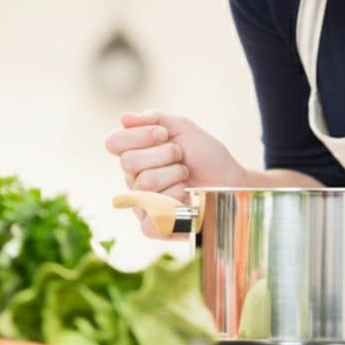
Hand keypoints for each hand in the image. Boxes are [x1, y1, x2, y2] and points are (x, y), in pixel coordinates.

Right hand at [105, 110, 246, 237]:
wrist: (230, 181)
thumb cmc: (206, 156)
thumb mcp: (183, 129)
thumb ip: (154, 119)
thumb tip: (124, 117)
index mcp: (136, 154)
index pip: (114, 142)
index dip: (139, 135)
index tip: (165, 134)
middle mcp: (133, 179)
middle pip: (129, 162)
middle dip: (164, 154)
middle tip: (181, 158)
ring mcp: (141, 204)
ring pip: (144, 184)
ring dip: (175, 175)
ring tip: (186, 178)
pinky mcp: (153, 226)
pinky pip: (148, 218)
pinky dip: (173, 203)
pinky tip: (184, 198)